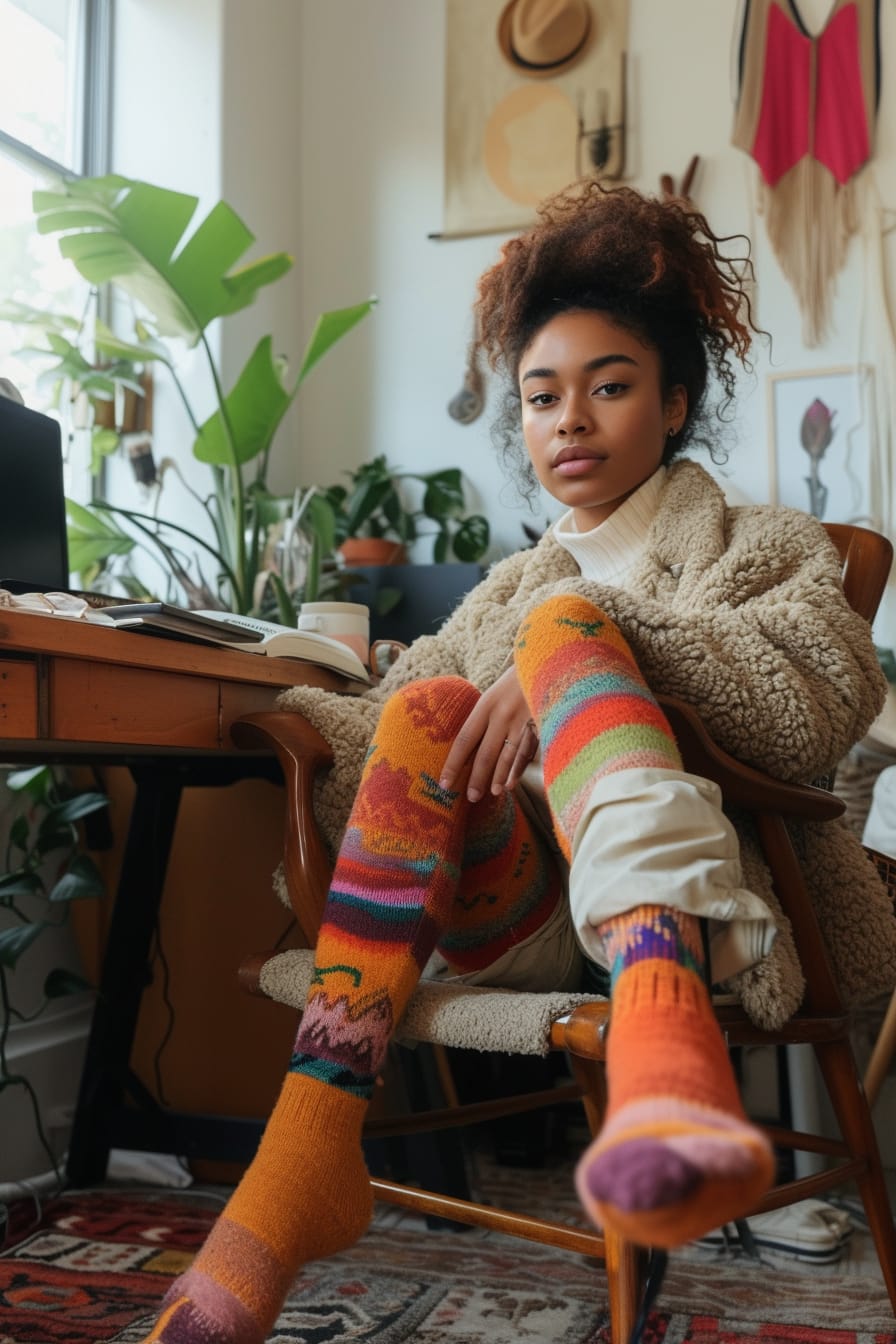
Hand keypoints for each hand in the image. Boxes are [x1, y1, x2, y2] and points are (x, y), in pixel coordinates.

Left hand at [438, 665, 539, 801]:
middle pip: (486, 753)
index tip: (444, 783)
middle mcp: (503, 714)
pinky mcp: (542, 725)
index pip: (465, 739)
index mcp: (486, 704)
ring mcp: (524, 721)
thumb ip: (485, 718)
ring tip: (491, 793)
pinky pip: (528, 752)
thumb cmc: (518, 680)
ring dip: (498, 778)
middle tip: (469, 797)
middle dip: (476, 778)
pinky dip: (519, 769)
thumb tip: (470, 748)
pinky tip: (512, 783)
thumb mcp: (496, 693)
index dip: (453, 764)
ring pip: (508, 756)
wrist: (550, 659)